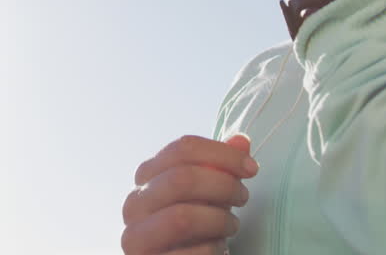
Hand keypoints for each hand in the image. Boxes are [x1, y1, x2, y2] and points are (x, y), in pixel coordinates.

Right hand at [120, 134, 256, 253]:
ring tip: (231, 226)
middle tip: (243, 197)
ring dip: (219, 220)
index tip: (251, 168)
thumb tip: (242, 141)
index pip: (182, 149)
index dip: (222, 154)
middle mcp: (134, 203)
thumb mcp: (208, 193)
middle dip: (223, 185)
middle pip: (181, 179)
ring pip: (182, 218)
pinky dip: (213, 249)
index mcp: (147, 177)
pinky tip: (217, 249)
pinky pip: (189, 254)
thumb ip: (221, 167)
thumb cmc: (196, 226)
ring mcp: (136, 237)